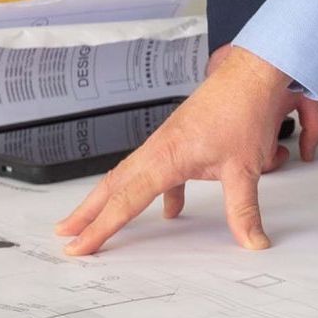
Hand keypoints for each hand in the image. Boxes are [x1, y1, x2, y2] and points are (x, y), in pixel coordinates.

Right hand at [54, 45, 317, 254]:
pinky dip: (154, 190)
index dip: (100, 227)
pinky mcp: (181, 135)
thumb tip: (253, 242)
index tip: (77, 246)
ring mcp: (168, 140)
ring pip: (132, 174)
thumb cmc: (245, 109)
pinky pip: (157, 168)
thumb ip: (244, 210)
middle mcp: (159, 147)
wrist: (253, 71)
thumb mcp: (245, 168)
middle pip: (115, 185)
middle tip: (64, 232)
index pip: (125, 201)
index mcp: (166, 157)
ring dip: (113, 198)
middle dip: (89, 211)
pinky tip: (170, 209)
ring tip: (98, 220)